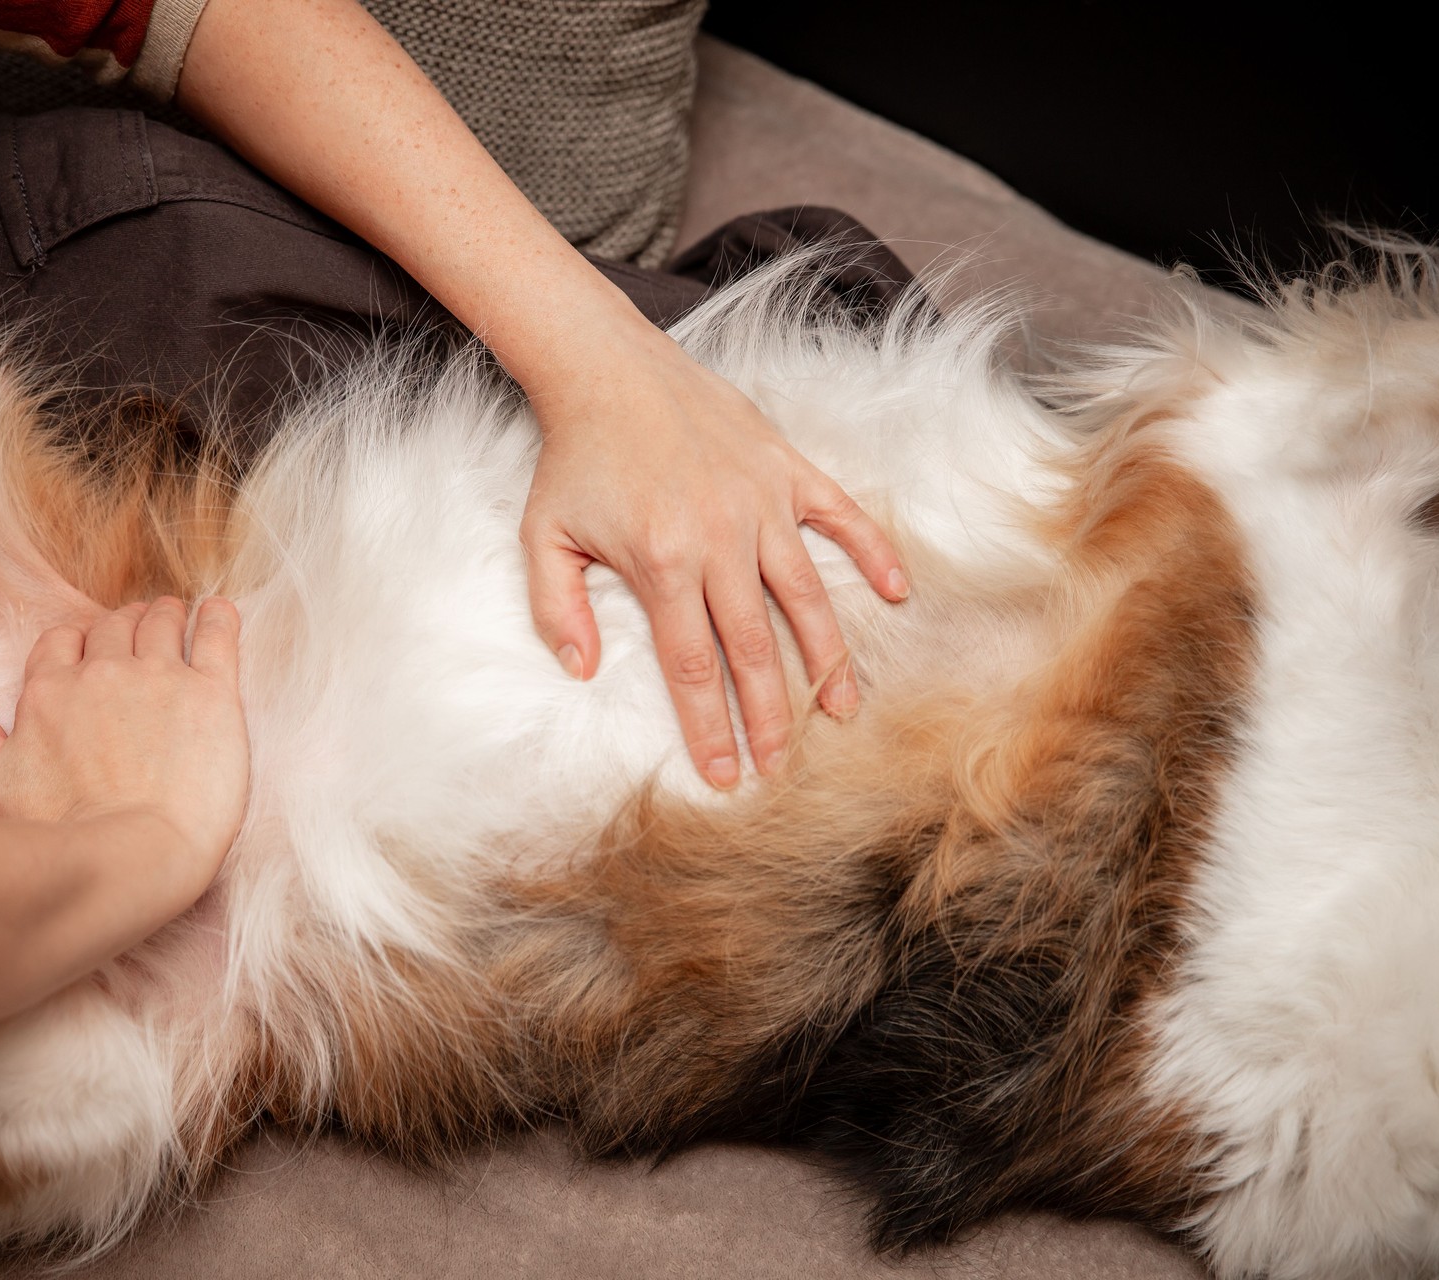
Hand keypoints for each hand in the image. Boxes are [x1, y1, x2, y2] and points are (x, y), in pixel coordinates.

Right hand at [0, 596, 250, 883]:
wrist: (136, 859)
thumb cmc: (63, 838)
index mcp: (49, 693)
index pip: (62, 641)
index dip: (80, 641)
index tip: (94, 648)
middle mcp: (102, 673)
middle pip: (114, 627)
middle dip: (125, 624)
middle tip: (141, 628)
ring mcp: (159, 677)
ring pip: (162, 621)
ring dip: (167, 614)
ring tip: (177, 616)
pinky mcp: (212, 692)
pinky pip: (217, 634)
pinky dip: (218, 617)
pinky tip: (218, 612)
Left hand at [521, 328, 906, 790]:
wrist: (607, 369)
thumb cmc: (574, 458)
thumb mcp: (542, 536)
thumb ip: (557, 609)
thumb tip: (582, 673)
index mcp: (660, 561)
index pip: (693, 665)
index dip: (710, 726)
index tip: (725, 773)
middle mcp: (719, 536)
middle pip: (753, 646)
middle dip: (772, 715)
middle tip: (782, 764)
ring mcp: (760, 501)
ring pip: (805, 595)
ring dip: (828, 657)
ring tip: (844, 708)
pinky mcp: (786, 467)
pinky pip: (841, 515)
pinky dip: (872, 553)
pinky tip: (896, 594)